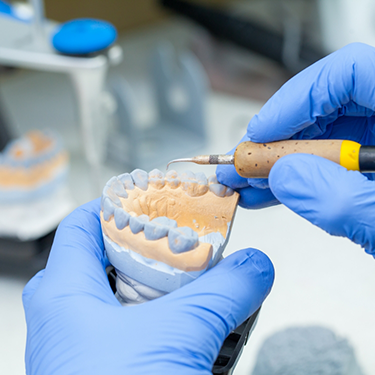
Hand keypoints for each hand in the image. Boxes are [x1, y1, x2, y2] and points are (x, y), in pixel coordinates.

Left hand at [22, 199, 273, 374]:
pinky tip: (189, 324)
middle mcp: (66, 317)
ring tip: (192, 276)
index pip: (80, 225)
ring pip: (120, 296)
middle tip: (178, 236)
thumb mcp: (180, 336)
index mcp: (64, 293)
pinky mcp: (104, 370)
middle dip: (144, 244)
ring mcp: (82, 347)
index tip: (150, 195)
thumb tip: (256, 265)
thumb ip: (224, 292)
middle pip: (103, 256)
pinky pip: (131, 329)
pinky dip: (160, 319)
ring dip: (157, 285)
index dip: (113, 203)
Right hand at [217, 42, 374, 255]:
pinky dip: (296, 178)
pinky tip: (270, 191)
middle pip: (326, 107)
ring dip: (279, 163)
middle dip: (277, 139)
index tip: (261, 133)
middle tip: (243, 164)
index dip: (296, 99)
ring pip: (320, 138)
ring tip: (247, 184)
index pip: (351, 74)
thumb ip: (341, 201)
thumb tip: (284, 176)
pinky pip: (326, 162)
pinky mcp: (370, 167)